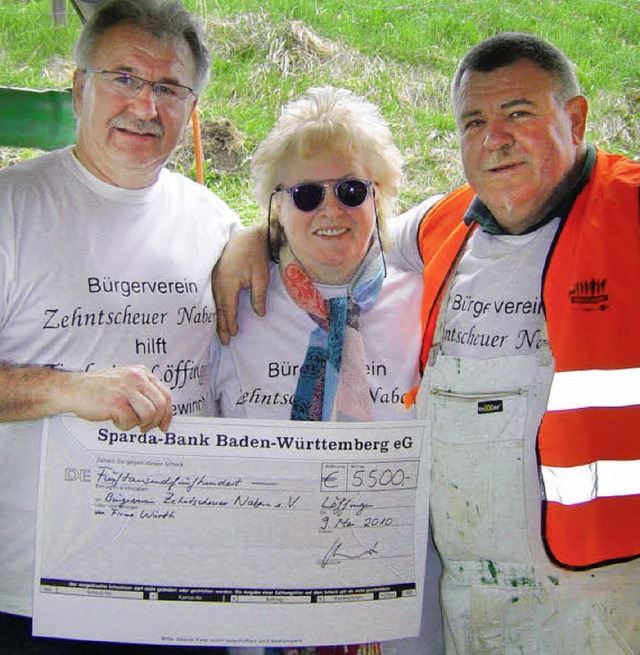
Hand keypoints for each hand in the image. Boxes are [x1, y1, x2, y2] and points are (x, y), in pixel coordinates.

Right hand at [62, 366, 171, 431]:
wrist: (72, 389)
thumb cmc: (97, 389)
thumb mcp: (125, 382)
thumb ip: (142, 392)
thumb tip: (159, 412)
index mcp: (141, 373)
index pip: (165, 394)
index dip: (168, 413)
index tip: (164, 424)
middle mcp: (136, 378)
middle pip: (161, 404)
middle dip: (156, 421)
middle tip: (146, 428)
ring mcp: (126, 389)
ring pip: (150, 413)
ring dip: (141, 423)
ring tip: (129, 422)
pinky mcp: (116, 402)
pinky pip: (132, 420)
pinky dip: (125, 425)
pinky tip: (115, 419)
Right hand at [212, 225, 270, 343]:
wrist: (247, 236)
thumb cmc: (255, 255)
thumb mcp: (261, 276)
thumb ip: (259, 296)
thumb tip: (260, 314)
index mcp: (228, 283)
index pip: (228, 308)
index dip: (230, 322)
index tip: (233, 335)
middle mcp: (218, 282)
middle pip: (219, 309)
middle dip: (221, 325)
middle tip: (224, 342)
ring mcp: (214, 278)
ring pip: (214, 303)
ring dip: (217, 318)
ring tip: (220, 332)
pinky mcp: (215, 274)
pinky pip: (213, 296)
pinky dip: (215, 308)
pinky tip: (217, 315)